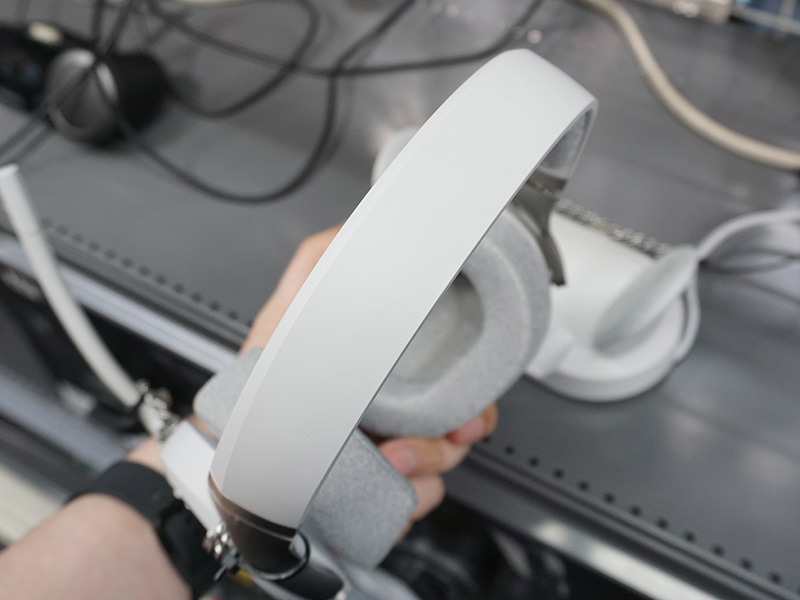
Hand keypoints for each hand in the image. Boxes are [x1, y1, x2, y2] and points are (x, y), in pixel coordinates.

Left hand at [241, 225, 497, 526]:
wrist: (235, 459)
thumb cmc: (260, 386)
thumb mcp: (286, 316)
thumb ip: (315, 266)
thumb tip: (349, 230)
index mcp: (389, 371)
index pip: (454, 372)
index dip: (472, 385)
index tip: (467, 397)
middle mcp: (399, 411)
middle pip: (464, 419)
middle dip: (459, 428)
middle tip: (442, 429)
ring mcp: (395, 454)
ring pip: (447, 462)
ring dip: (428, 462)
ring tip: (391, 456)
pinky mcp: (385, 495)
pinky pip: (423, 499)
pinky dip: (414, 497)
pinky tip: (391, 486)